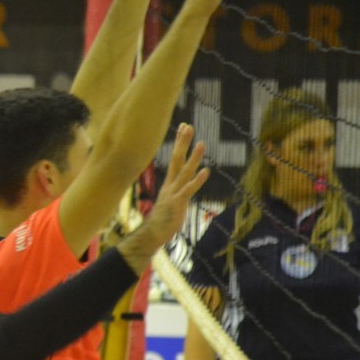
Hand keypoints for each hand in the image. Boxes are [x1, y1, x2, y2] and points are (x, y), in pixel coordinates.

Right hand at [141, 123, 208, 246]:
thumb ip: (177, 190)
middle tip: (188, 126)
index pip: (175, 158)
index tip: (183, 127)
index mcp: (170, 183)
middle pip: (176, 159)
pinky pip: (188, 190)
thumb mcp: (170, 200)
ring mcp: (174, 193)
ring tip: (202, 143)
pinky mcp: (178, 203)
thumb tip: (183, 184)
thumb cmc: (163, 219)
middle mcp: (171, 184)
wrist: (153, 233)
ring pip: (184, 172)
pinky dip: (197, 180)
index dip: (179, 142)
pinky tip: (206, 171)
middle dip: (182, 143)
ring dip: (193, 158)